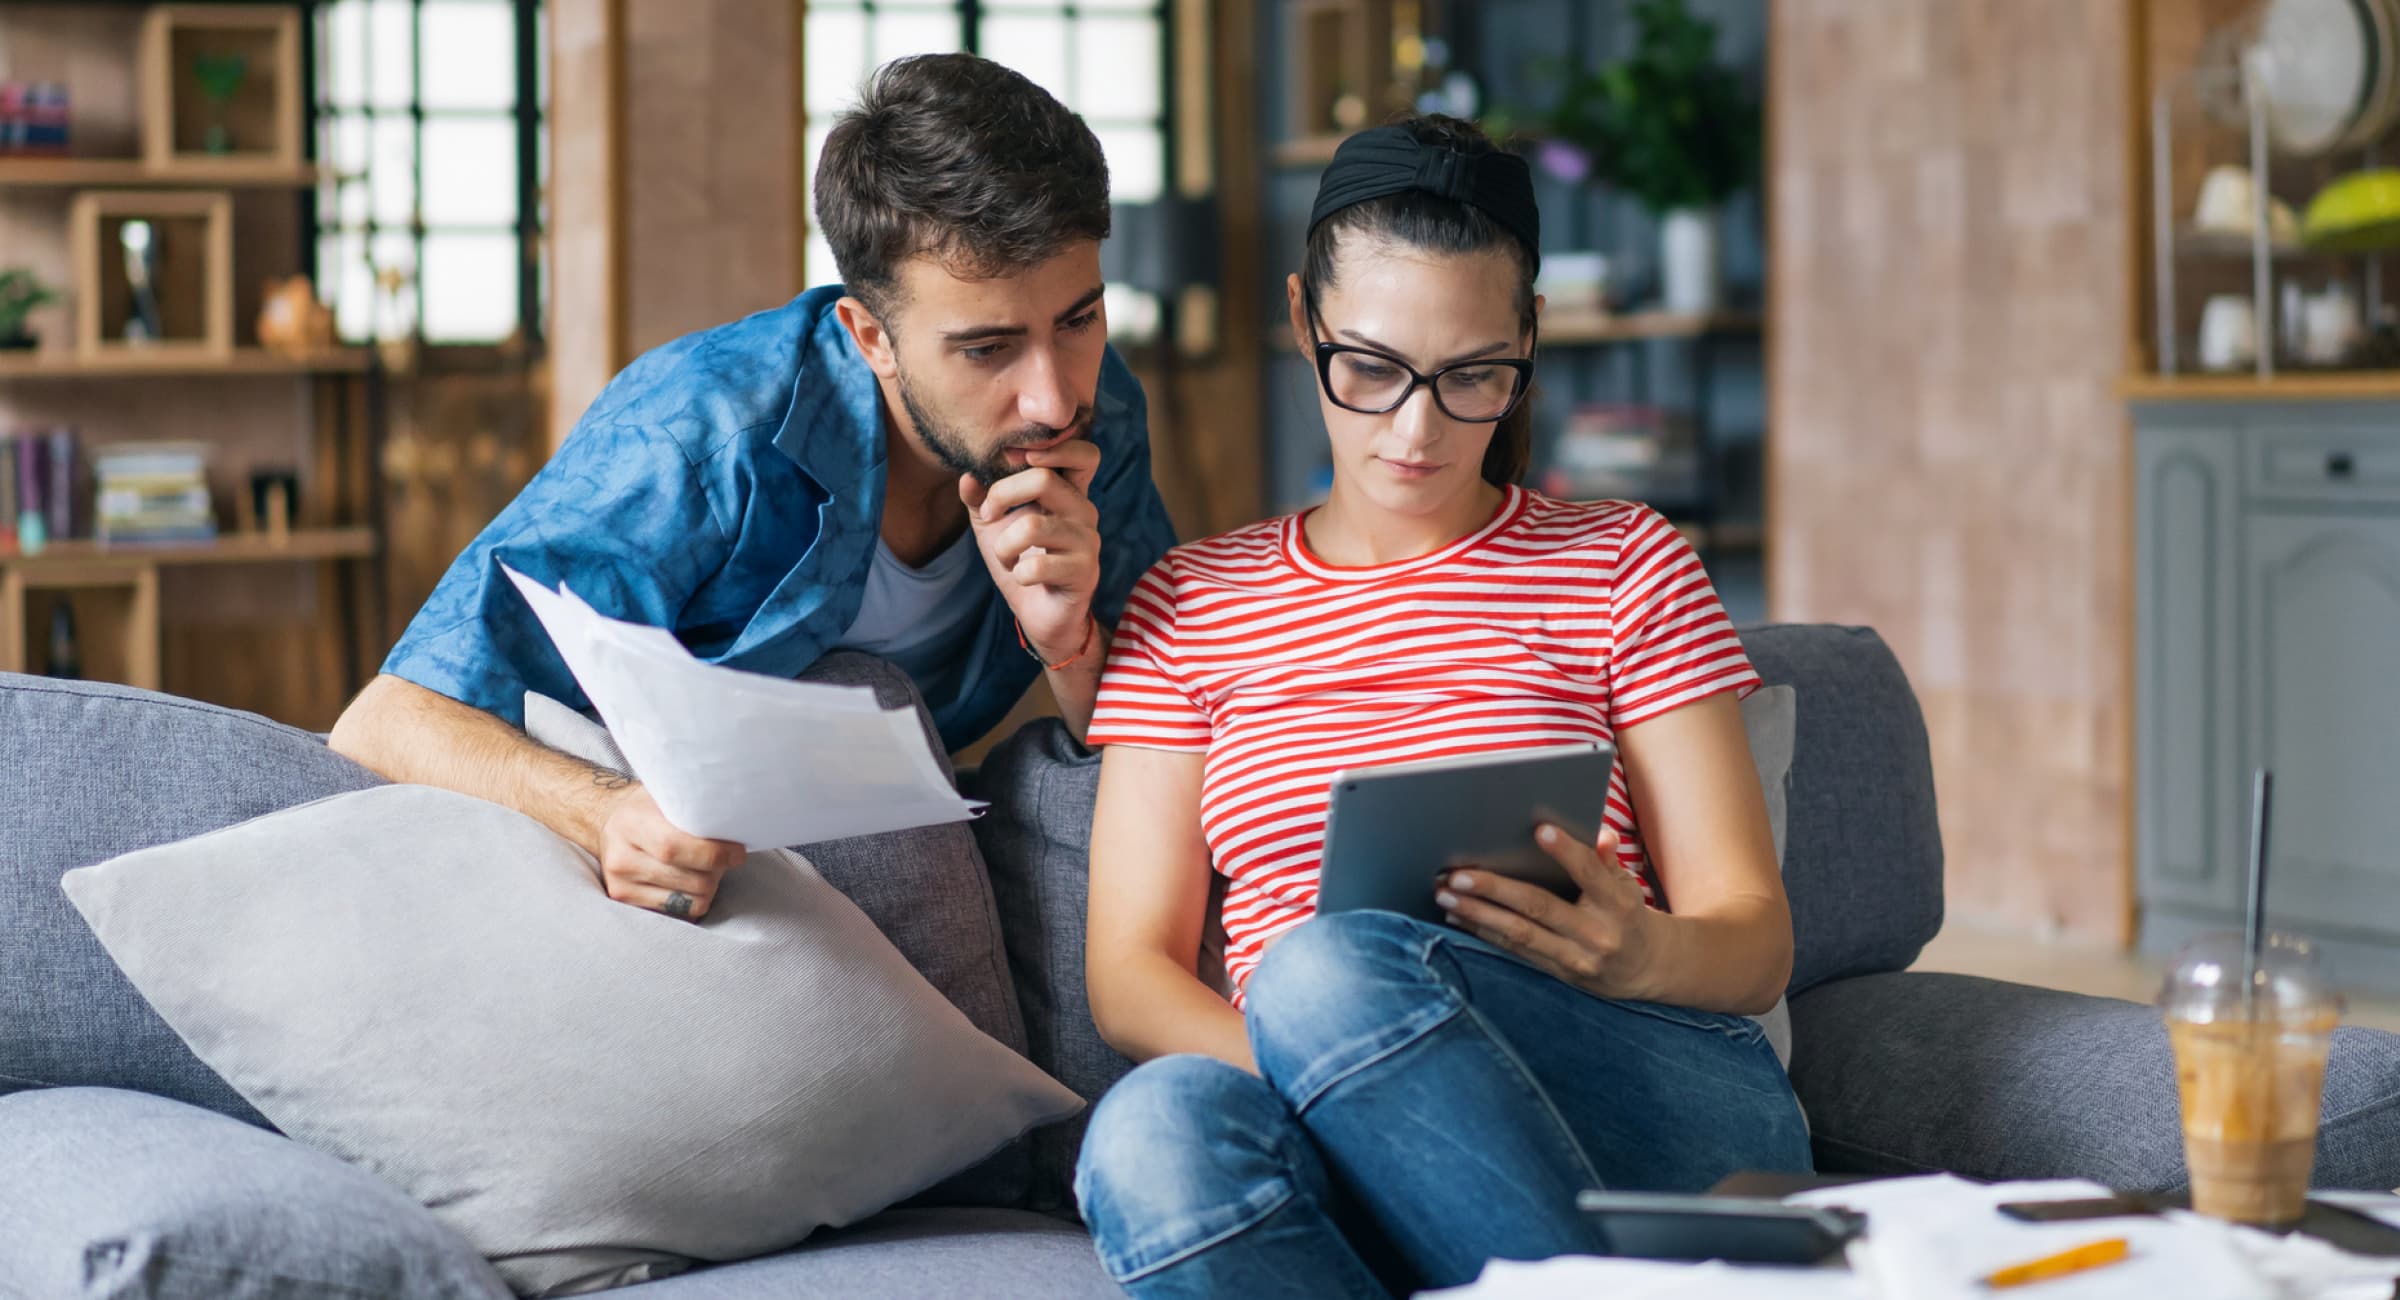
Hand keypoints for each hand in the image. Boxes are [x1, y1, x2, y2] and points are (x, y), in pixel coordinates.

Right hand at [596, 784, 744, 920]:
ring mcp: (622, 885)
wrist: (610, 824)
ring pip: (690, 901)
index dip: (713, 853)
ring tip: (705, 867)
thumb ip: (694, 809)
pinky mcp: (628, 903)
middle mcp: (621, 858)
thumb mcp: (666, 796)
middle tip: (726, 857)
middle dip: (718, 870)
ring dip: (709, 886)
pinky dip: (695, 899)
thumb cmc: (649, 808)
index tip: (737, 852)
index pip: (674, 847)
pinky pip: (681, 912)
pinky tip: (691, 880)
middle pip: (689, 879)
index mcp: (631, 823)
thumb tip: (735, 824)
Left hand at [960, 439, 1101, 664]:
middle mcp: (1084, 511)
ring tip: (1006, 557)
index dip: (1054, 448)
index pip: (1084, 454)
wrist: (1040, 614)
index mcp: (1068, 492)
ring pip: (1031, 526)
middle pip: (1044, 479)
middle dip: (1002, 495)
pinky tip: (1021, 578)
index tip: (1015, 461)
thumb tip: (967, 476)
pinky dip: (1016, 573)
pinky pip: (1035, 566)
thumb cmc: (1021, 561)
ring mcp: (1087, 542)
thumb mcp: (993, 525)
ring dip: (1003, 546)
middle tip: (989, 513)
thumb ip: (980, 497)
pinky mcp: (1083, 573)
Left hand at [1434, 823, 1655, 998]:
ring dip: (1477, 913)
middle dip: (1495, 889)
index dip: (1567, 852)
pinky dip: (1484, 932)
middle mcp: (1597, 934)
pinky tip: (1457, 917)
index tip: (1540, 830)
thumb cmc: (1629, 913)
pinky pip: (1516, 951)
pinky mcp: (1559, 973)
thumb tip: (1601, 833)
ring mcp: (1576, 958)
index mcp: (1618, 904)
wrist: (1648, 968)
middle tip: (1457, 875)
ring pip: (1519, 933)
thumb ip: (1608, 861)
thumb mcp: (1628, 885)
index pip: (1591, 873)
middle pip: (1539, 907)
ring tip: (1444, 895)